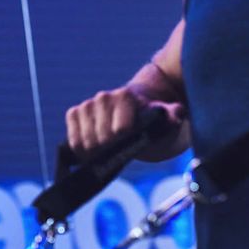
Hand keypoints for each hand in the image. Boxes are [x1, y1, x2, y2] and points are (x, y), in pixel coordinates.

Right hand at [64, 87, 184, 160]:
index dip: (126, 143)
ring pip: (85, 141)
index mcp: (125, 96)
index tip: (133, 142)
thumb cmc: (151, 120)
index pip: (119, 130)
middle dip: (109, 150)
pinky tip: (93, 150)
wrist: (135, 112)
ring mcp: (87, 105)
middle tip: (119, 151)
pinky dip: (81, 150)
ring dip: (95, 153)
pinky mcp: (74, 113)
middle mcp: (103, 97)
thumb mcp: (167, 120)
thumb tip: (175, 113)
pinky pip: (72, 140)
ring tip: (107, 153)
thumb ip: (172, 116)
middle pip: (101, 139)